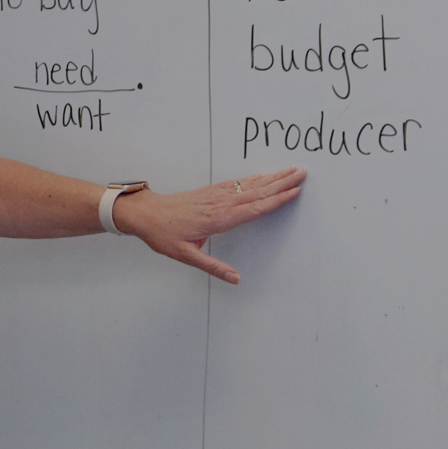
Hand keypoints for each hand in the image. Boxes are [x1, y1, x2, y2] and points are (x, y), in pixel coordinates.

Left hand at [115, 167, 305, 284]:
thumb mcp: (186, 255)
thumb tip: (235, 278)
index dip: (276, 200)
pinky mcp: (209, 191)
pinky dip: (253, 178)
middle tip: (303, 173)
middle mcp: (219, 204)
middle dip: (281, 183)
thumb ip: (213, 267)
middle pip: (257, 192)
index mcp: (218, 219)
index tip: (295, 192)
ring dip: (271, 177)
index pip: (254, 209)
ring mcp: (215, 195)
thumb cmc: (163, 234)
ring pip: (249, 185)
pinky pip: (236, 183)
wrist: (144, 214)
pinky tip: (262, 175)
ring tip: (290, 170)